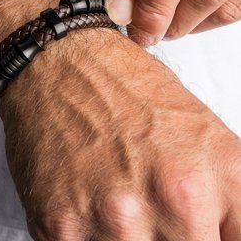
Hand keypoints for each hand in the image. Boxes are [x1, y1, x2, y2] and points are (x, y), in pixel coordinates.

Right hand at [0, 28, 240, 239]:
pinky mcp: (63, 228)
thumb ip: (226, 198)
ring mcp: (119, 218)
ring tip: (115, 200)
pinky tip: (85, 202)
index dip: (218, 236)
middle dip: (170, 236)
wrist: (65, 63)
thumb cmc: (128, 89)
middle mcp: (177, 199)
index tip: (202, 228)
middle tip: (151, 208)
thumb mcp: (203, 132)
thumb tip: (220, 229)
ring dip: (124, 238)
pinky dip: (89, 238)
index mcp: (221, 174)